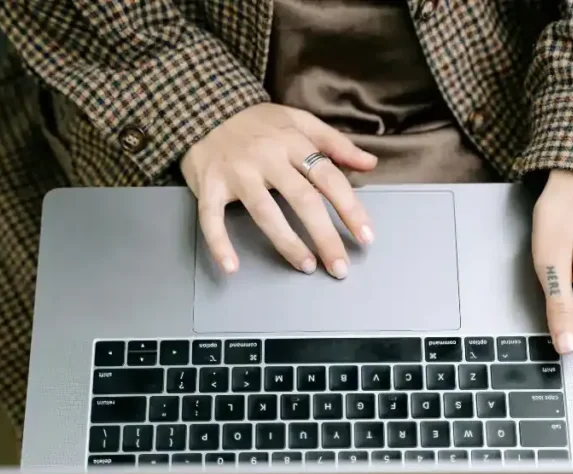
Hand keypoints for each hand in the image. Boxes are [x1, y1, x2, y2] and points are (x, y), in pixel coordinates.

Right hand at [180, 103, 377, 277]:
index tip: (365, 236)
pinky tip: (231, 267)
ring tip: (306, 266)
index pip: (329, 178)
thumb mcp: (299, 121)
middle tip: (340, 266)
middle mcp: (267, 158)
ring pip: (265, 212)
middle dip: (325, 236)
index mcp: (293, 143)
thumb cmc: (256, 121)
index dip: (350, 208)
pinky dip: (219, 244)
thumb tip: (370, 163)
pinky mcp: (209, 185)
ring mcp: (237, 173)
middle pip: (303, 200)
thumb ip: (336, 143)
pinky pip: (212, 218)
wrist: (202, 108)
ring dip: (287, 243)